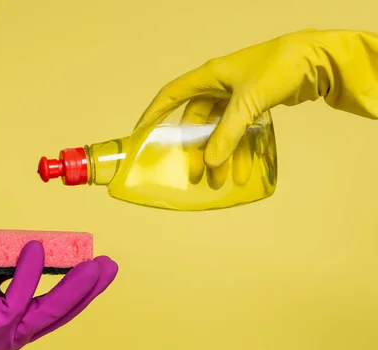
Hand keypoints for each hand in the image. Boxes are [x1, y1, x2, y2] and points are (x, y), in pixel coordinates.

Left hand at [0, 241, 117, 349]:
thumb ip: (10, 263)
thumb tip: (37, 244)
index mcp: (17, 322)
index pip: (59, 307)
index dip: (83, 289)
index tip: (101, 266)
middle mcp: (14, 335)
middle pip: (61, 313)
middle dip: (89, 290)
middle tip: (109, 265)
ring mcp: (2, 337)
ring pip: (46, 312)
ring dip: (73, 287)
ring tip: (92, 264)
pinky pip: (15, 301)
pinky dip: (29, 275)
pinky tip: (36, 251)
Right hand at [134, 29, 377, 168]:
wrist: (318, 58)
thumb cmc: (278, 68)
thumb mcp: (248, 101)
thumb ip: (228, 133)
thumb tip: (212, 162)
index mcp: (209, 77)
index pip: (171, 95)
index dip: (153, 114)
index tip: (140, 135)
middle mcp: (218, 86)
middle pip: (197, 122)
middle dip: (196, 150)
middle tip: (196, 175)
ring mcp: (236, 96)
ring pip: (219, 130)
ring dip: (219, 155)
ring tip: (221, 180)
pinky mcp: (253, 104)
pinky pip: (238, 131)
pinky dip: (239, 150)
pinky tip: (242, 170)